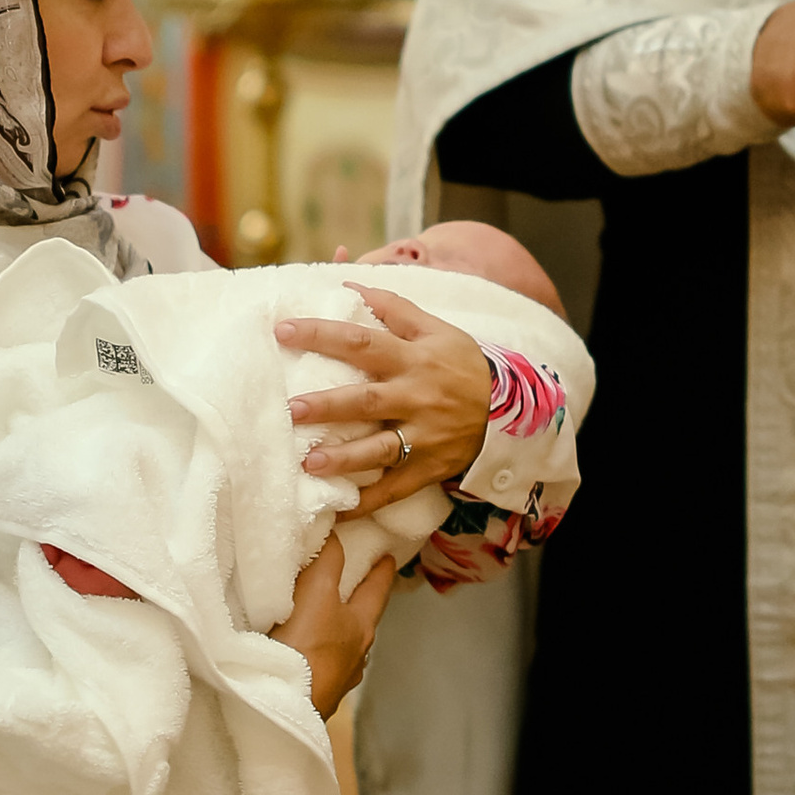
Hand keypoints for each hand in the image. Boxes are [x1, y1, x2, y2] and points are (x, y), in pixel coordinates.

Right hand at [273, 529, 395, 720]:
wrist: (284, 704)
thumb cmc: (306, 647)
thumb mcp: (318, 591)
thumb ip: (328, 561)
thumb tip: (336, 534)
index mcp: (362, 627)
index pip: (377, 590)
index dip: (383, 571)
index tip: (389, 557)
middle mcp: (355, 654)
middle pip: (362, 620)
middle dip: (359, 602)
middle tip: (354, 584)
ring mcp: (336, 678)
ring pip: (342, 645)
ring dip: (335, 630)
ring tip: (320, 617)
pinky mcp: (314, 693)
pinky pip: (319, 665)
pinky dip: (314, 653)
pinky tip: (299, 652)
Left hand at [277, 285, 491, 505]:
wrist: (510, 411)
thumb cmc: (463, 365)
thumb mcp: (437, 329)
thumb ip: (393, 308)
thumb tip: (349, 284)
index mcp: (414, 359)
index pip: (362, 342)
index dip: (323, 335)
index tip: (283, 331)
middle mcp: (417, 397)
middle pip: (366, 400)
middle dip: (328, 406)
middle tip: (290, 410)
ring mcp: (423, 437)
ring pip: (380, 449)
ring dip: (344, 458)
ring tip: (309, 463)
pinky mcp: (428, 468)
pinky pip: (395, 489)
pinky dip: (368, 502)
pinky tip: (339, 510)